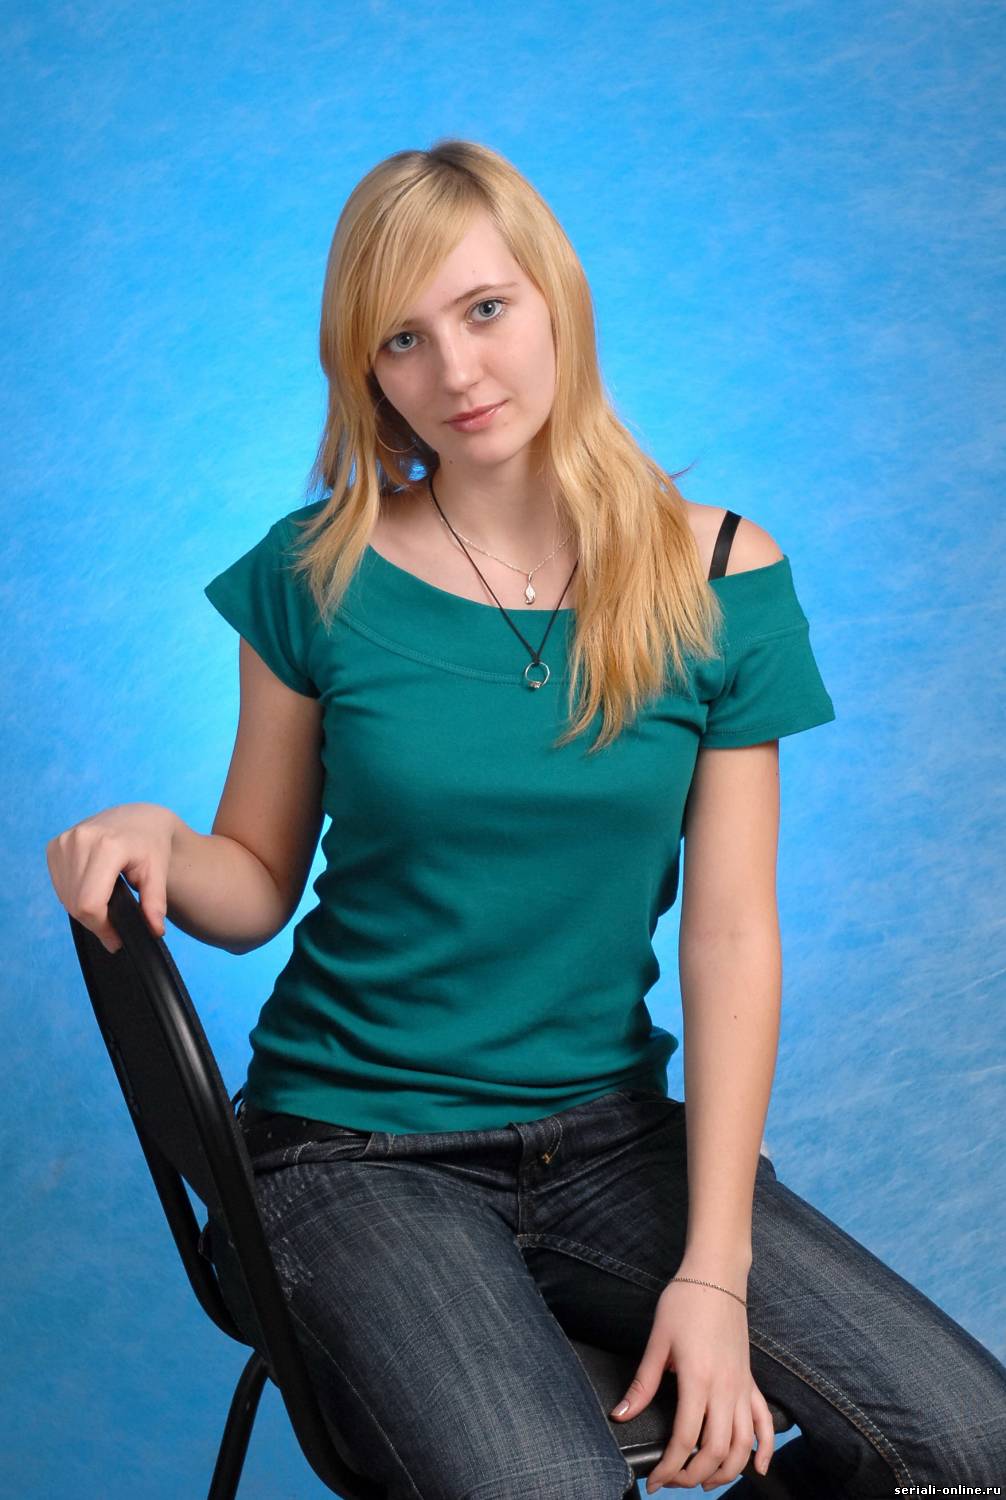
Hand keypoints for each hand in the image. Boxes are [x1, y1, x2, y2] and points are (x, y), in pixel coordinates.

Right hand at [45, 801, 176, 953]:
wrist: (139, 817)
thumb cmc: (151, 843)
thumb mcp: (159, 871)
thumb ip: (155, 902)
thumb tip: (155, 930)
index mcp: (106, 846)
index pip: (90, 903)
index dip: (102, 927)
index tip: (116, 939)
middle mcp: (80, 840)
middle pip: (76, 903)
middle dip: (95, 922)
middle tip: (114, 928)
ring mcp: (64, 842)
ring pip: (65, 897)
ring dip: (84, 910)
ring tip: (107, 906)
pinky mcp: (55, 845)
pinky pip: (59, 885)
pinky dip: (74, 896)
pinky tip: (94, 890)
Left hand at [609, 1276, 773, 1489]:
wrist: (716, 1275)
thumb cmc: (684, 1302)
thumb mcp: (657, 1342)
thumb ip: (642, 1384)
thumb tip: (620, 1414)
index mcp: (698, 1380)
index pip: (686, 1441)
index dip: (668, 1468)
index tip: (654, 1481)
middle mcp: (725, 1389)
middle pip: (717, 1452)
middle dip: (694, 1477)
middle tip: (673, 1481)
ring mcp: (742, 1387)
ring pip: (744, 1446)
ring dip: (726, 1472)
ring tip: (704, 1480)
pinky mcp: (751, 1381)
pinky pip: (765, 1423)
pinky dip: (766, 1450)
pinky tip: (758, 1469)